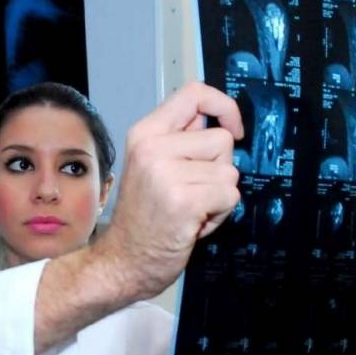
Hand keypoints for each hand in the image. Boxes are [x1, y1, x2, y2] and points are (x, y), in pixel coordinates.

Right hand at [95, 81, 242, 300]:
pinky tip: (195, 223)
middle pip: (222, 139)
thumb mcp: (150, 164)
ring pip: (229, 171)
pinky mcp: (184, 201)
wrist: (122, 261)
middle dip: (219, 168)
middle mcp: (152, 148)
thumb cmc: (143, 218)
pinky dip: (220, 214)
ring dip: (219, 195)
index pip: (194, 93)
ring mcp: (167, 174)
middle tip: (193, 191)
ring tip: (192, 209)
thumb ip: (180, 138)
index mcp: (145, 133)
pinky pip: (229, 195)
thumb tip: (219, 118)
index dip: (224, 106)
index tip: (233, 128)